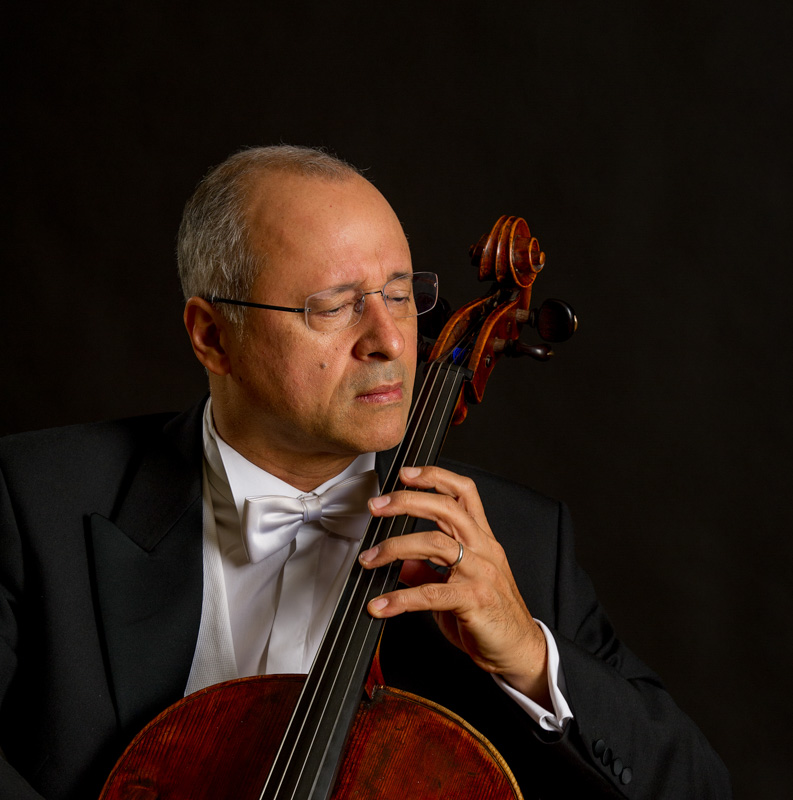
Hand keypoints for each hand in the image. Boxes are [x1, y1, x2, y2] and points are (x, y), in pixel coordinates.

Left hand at [359, 465, 550, 705]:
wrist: (519, 652)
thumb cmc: (490, 615)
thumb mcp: (456, 586)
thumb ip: (427, 570)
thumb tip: (397, 562)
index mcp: (481, 539)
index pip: (463, 492)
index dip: (435, 476)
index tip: (405, 474)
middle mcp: (483, 549)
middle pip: (445, 508)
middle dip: (406, 501)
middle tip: (376, 506)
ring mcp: (481, 572)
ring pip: (435, 543)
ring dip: (395, 547)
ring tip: (369, 559)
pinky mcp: (475, 600)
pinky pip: (431, 593)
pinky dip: (400, 599)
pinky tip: (380, 605)